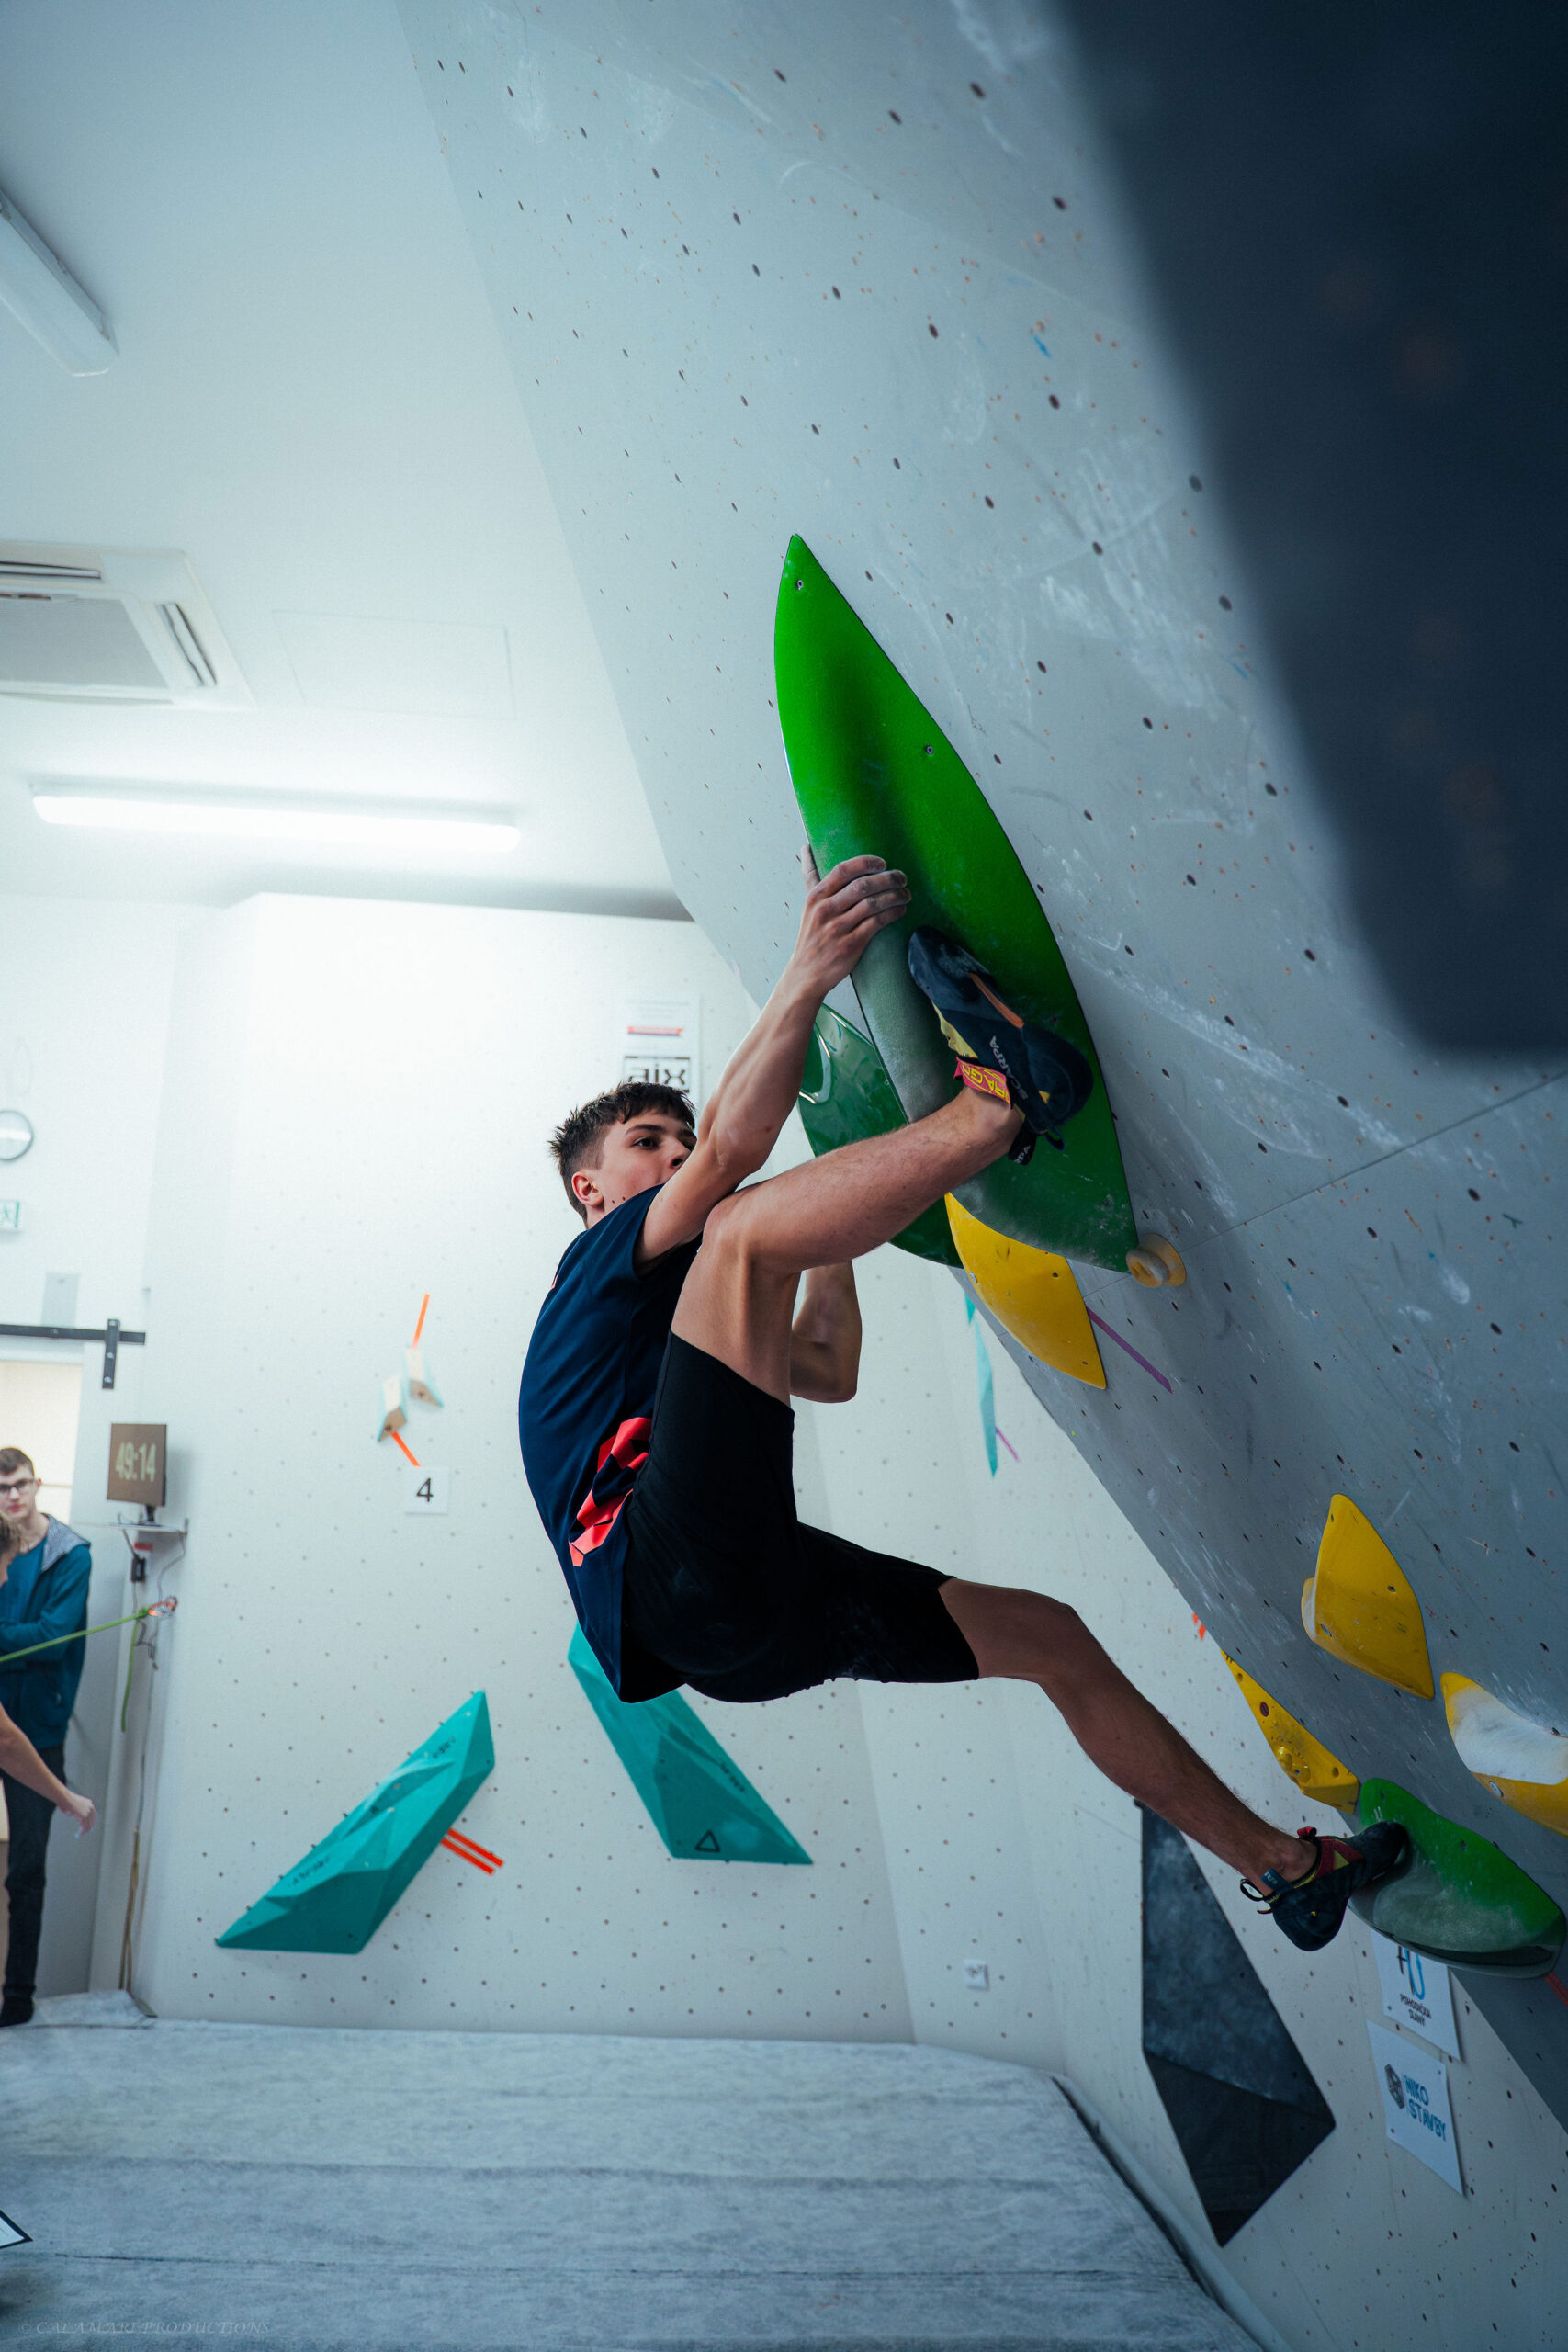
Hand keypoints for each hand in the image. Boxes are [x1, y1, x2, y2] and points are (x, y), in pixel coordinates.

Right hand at [62, 1790, 95, 1837]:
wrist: (64, 1797)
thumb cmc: (64, 1800)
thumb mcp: (72, 1803)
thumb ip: (75, 1808)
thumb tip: (71, 1814)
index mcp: (89, 1803)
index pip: (93, 1815)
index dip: (90, 1822)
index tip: (86, 1827)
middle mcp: (91, 1807)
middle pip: (92, 1822)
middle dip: (87, 1828)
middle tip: (81, 1833)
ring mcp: (88, 1812)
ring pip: (89, 1826)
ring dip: (83, 1832)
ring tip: (78, 1835)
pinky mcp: (84, 1816)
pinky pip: (84, 1827)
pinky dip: (81, 1832)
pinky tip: (77, 1835)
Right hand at [787, 846, 909, 998]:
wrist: (806, 973)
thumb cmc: (811, 936)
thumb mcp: (807, 905)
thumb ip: (811, 877)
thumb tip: (805, 848)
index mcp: (816, 897)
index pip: (842, 871)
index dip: (865, 863)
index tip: (882, 863)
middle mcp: (825, 910)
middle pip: (861, 886)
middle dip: (887, 879)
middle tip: (902, 878)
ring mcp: (838, 928)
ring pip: (872, 904)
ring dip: (894, 896)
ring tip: (906, 894)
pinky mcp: (850, 945)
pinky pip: (876, 923)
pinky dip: (892, 914)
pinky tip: (900, 911)